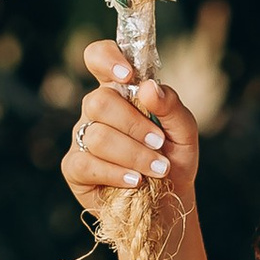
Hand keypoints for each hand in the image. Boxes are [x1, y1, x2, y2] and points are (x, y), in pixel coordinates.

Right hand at [61, 39, 201, 224]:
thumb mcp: (184, 132)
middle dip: (133, 124)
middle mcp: (96, 110)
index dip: (107, 58)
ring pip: (97, 135)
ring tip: (157, 169)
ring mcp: (82, 138)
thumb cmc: (173, 158)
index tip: (128, 75)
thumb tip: (149, 88)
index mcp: (120, 90)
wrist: (169, 202)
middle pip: (99, 101)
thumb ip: (171, 106)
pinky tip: (135, 181)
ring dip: (133, 154)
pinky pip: (87, 163)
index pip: (98, 57)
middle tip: (159, 142)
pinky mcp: (74, 167)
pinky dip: (116, 172)